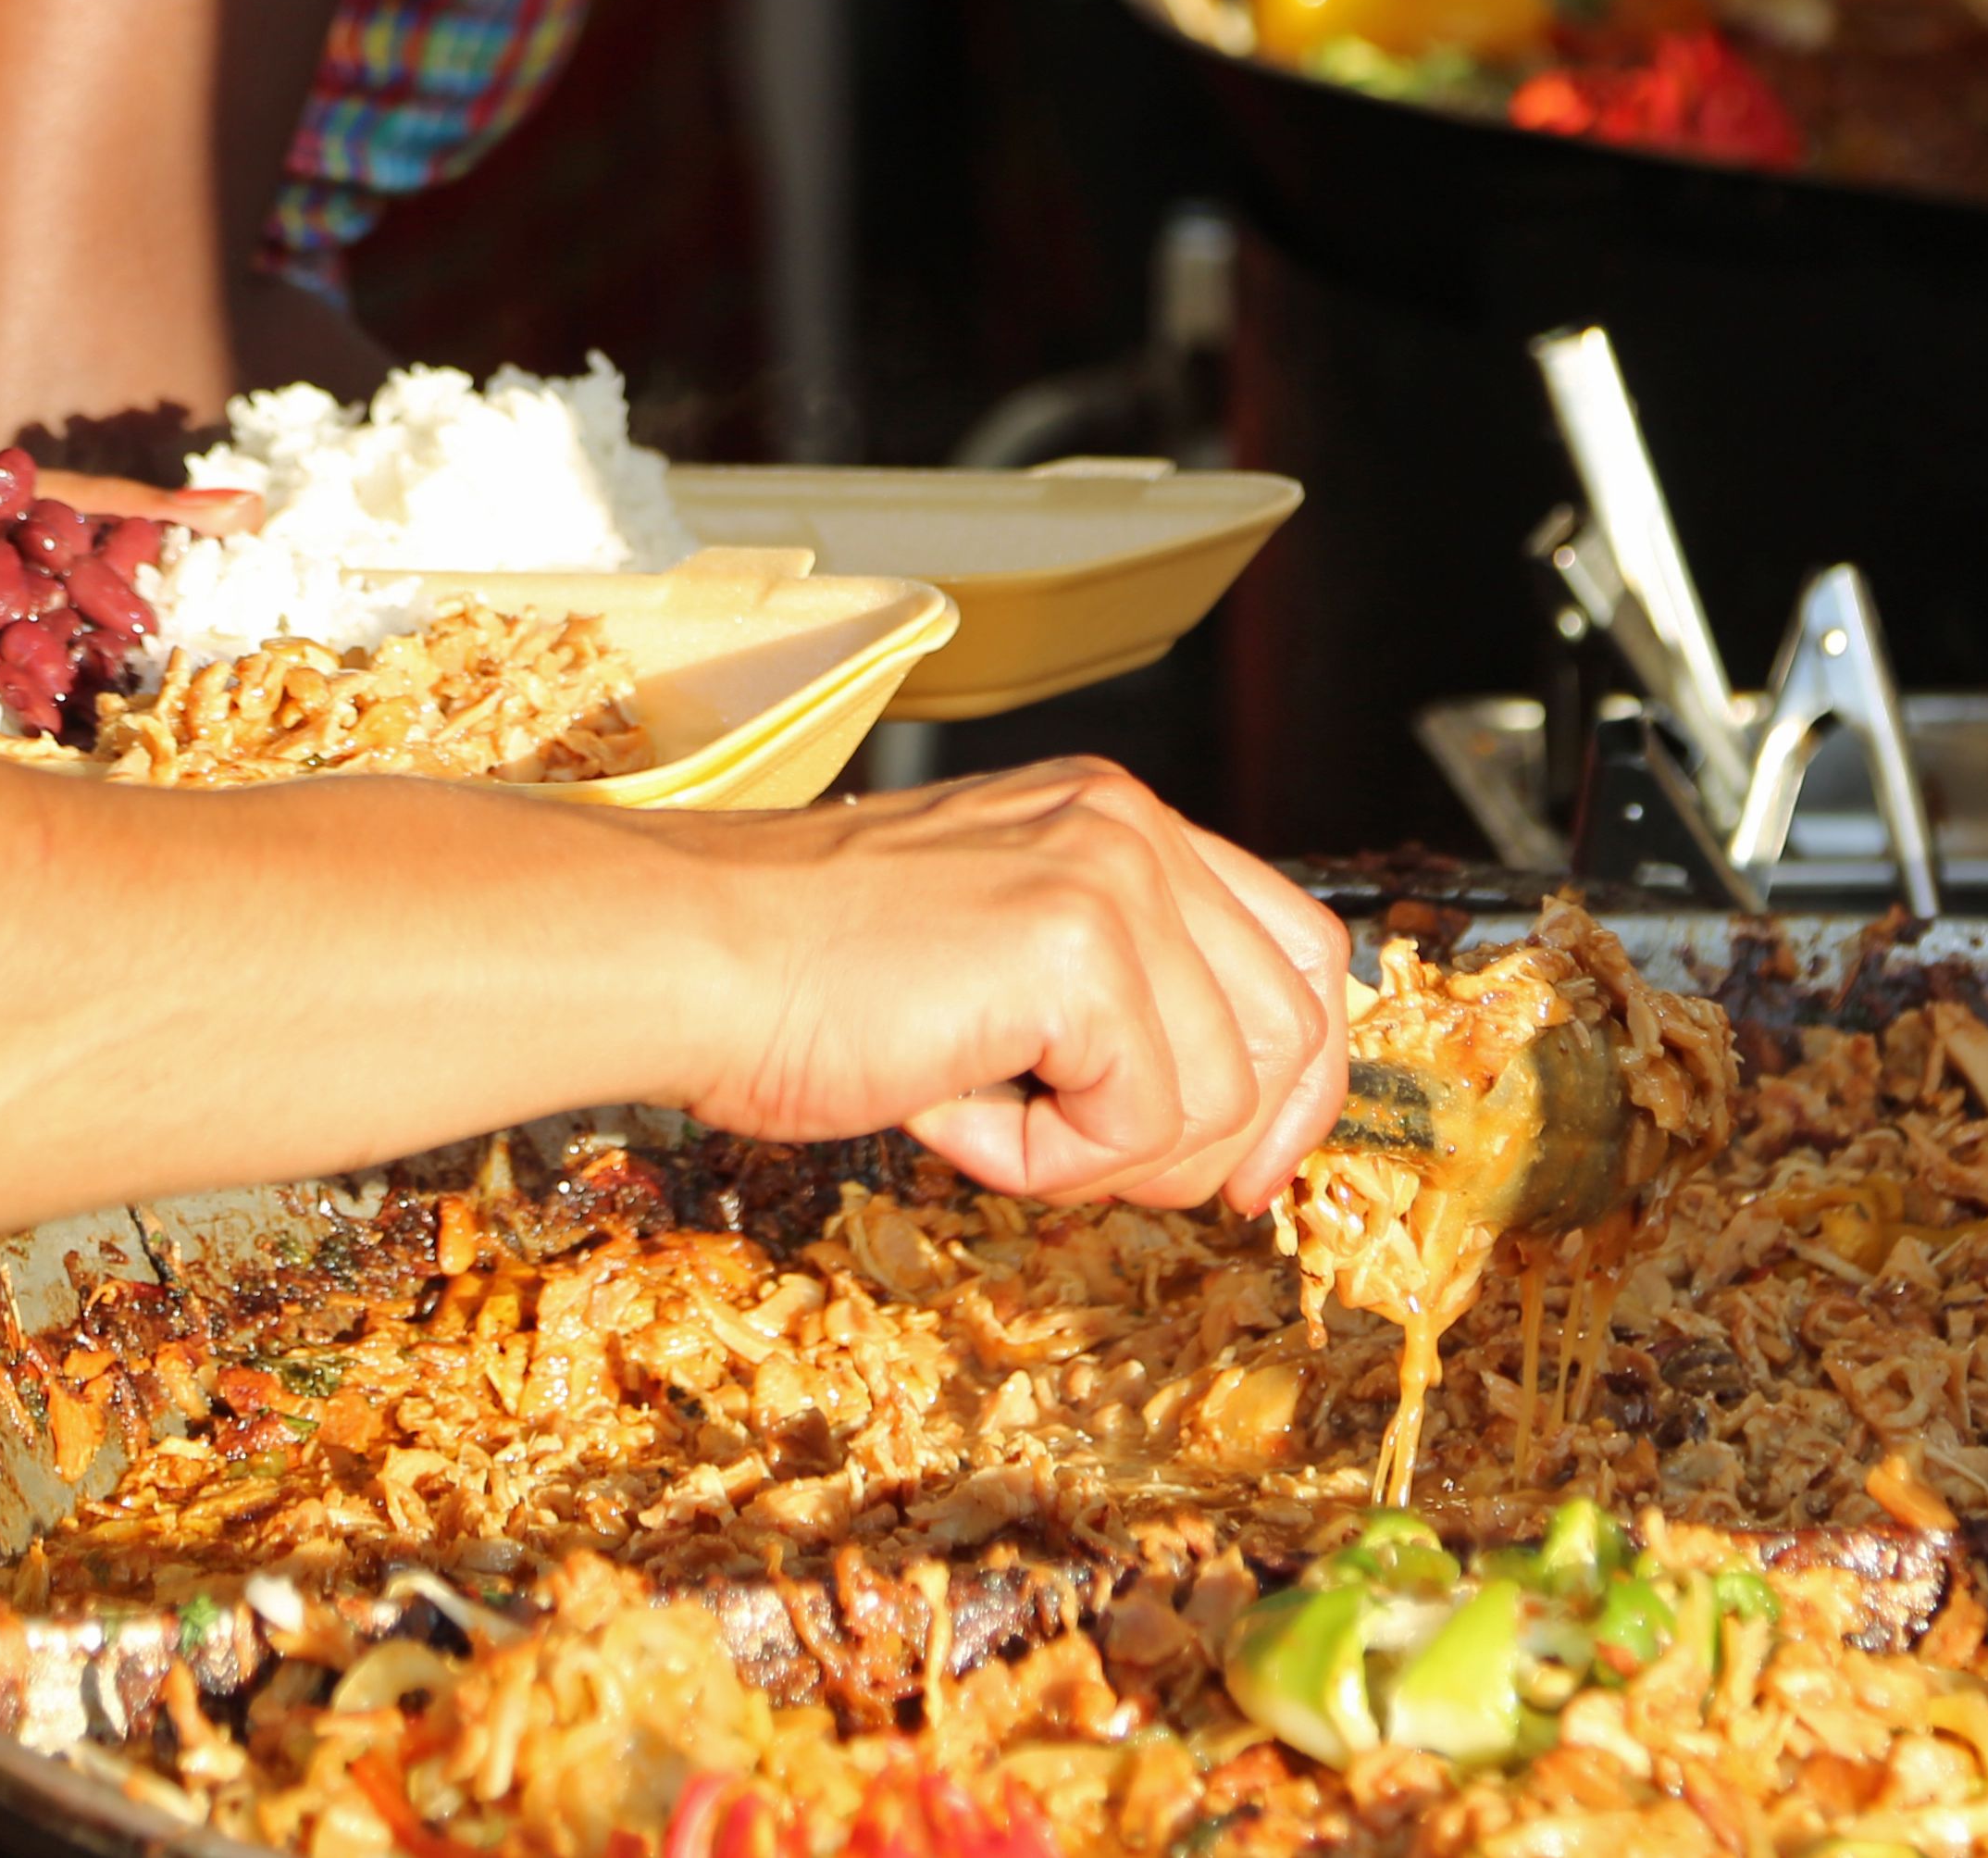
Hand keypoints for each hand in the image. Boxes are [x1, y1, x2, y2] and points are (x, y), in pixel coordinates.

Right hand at [667, 761, 1349, 1215]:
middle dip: (1210, 1143)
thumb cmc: (801, 980)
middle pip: (1290, 1029)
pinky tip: (957, 1111)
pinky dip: (1049, 1161)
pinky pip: (1140, 1121)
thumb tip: (1221, 1127)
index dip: (1299, 1078)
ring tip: (986, 1116)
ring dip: (1103, 1154)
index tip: (1245, 1170)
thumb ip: (1107, 1000)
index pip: (1301, 950)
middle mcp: (1133, 826)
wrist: (686, 957)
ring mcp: (1112, 877)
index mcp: (1118, 819)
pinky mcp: (1078, 947)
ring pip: (1221, 1095)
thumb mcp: (993, 961)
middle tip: (1087, 1167)